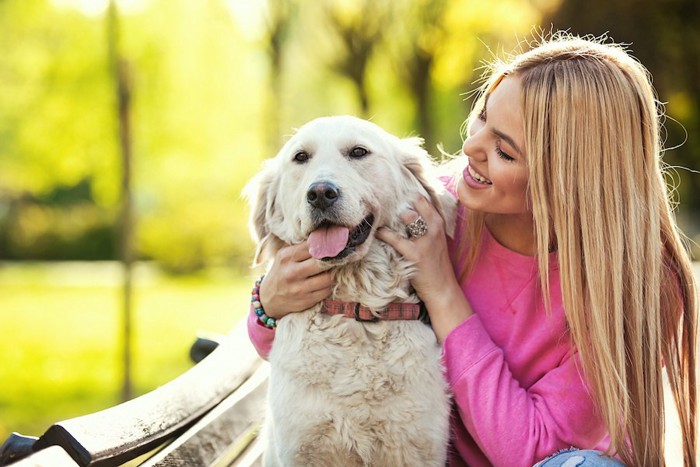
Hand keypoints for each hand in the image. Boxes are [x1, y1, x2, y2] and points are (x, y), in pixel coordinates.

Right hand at [258, 241, 333, 319]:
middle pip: (323, 262)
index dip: (326, 245)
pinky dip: (328, 286)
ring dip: (332, 274)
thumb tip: (324, 237)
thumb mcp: (284, 256)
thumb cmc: (281, 272)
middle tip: (337, 258)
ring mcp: (299, 288)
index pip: (313, 246)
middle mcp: (292, 272)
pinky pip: (326, 290)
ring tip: (329, 271)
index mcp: (287, 256)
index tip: (333, 244)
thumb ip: (301, 248)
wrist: (268, 299)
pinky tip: (324, 283)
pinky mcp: (306, 300)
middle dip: (332, 260)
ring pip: (328, 278)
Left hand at [376, 196, 471, 341]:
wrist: (443, 288)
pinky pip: (395, 238)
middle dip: (399, 201)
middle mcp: (435, 227)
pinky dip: (383, 234)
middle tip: (383, 201)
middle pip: (416, 201)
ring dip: (391, 216)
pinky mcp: (415, 253)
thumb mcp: (436, 239)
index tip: (393, 192)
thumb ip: (425, 224)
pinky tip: (377, 232)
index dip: (407, 194)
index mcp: (439, 222)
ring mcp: (426, 239)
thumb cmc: (436, 263)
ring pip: (408, 216)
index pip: (423, 198)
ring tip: (379, 215)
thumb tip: (404, 210)